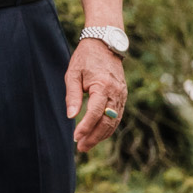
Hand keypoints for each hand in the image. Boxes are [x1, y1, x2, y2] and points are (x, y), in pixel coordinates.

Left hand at [65, 36, 127, 151]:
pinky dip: (108, 127)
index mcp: (103, 86)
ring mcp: (122, 95)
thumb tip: (71, 116)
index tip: (76, 136)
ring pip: (114, 121)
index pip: (96, 112)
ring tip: (87, 145)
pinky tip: (98, 134)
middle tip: (81, 147)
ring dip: (102, 135)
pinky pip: (117, 115)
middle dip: (94, 136)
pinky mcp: (122, 96)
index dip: (86, 126)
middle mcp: (116, 92)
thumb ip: (73, 96)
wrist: (104, 45)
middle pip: (107, 121)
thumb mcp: (72, 74)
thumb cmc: (85, 59)